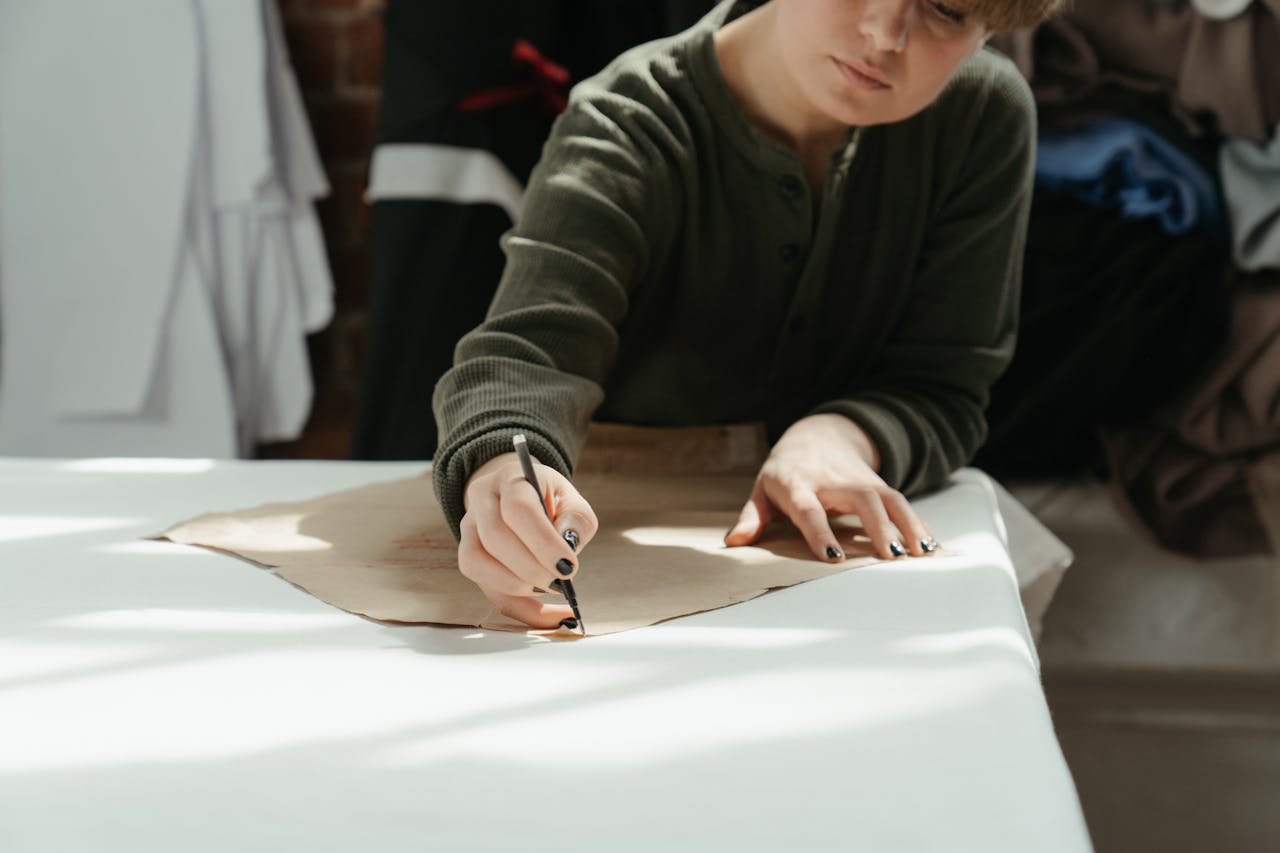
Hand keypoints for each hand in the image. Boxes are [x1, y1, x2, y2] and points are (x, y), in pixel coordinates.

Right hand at [458, 452, 598, 628]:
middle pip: (494, 537)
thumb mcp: (573, 502)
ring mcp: (468, 526)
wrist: (522, 496)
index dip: (543, 542)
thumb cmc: (551, 501)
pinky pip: (483, 586)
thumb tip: (568, 548)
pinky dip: (514, 602)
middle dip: (531, 568)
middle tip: (560, 580)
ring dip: (516, 584)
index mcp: (511, 477)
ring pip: (477, 562)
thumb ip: (576, 521)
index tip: (568, 566)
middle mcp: (481, 498)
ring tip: (549, 586)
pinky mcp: (467, 555)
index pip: (518, 508)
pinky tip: (542, 605)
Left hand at [724, 414, 937, 560]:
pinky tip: (930, 546)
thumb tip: (734, 543)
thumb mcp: (762, 489)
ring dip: (908, 525)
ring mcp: (861, 480)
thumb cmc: (785, 471)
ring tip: (921, 554)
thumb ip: (752, 516)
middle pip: (861, 500)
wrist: (817, 434)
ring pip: (890, 498)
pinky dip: (918, 523)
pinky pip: (903, 502)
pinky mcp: (879, 484)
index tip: (833, 556)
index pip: (809, 509)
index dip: (820, 531)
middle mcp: (834, 481)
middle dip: (878, 526)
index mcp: (799, 484)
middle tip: (892, 555)